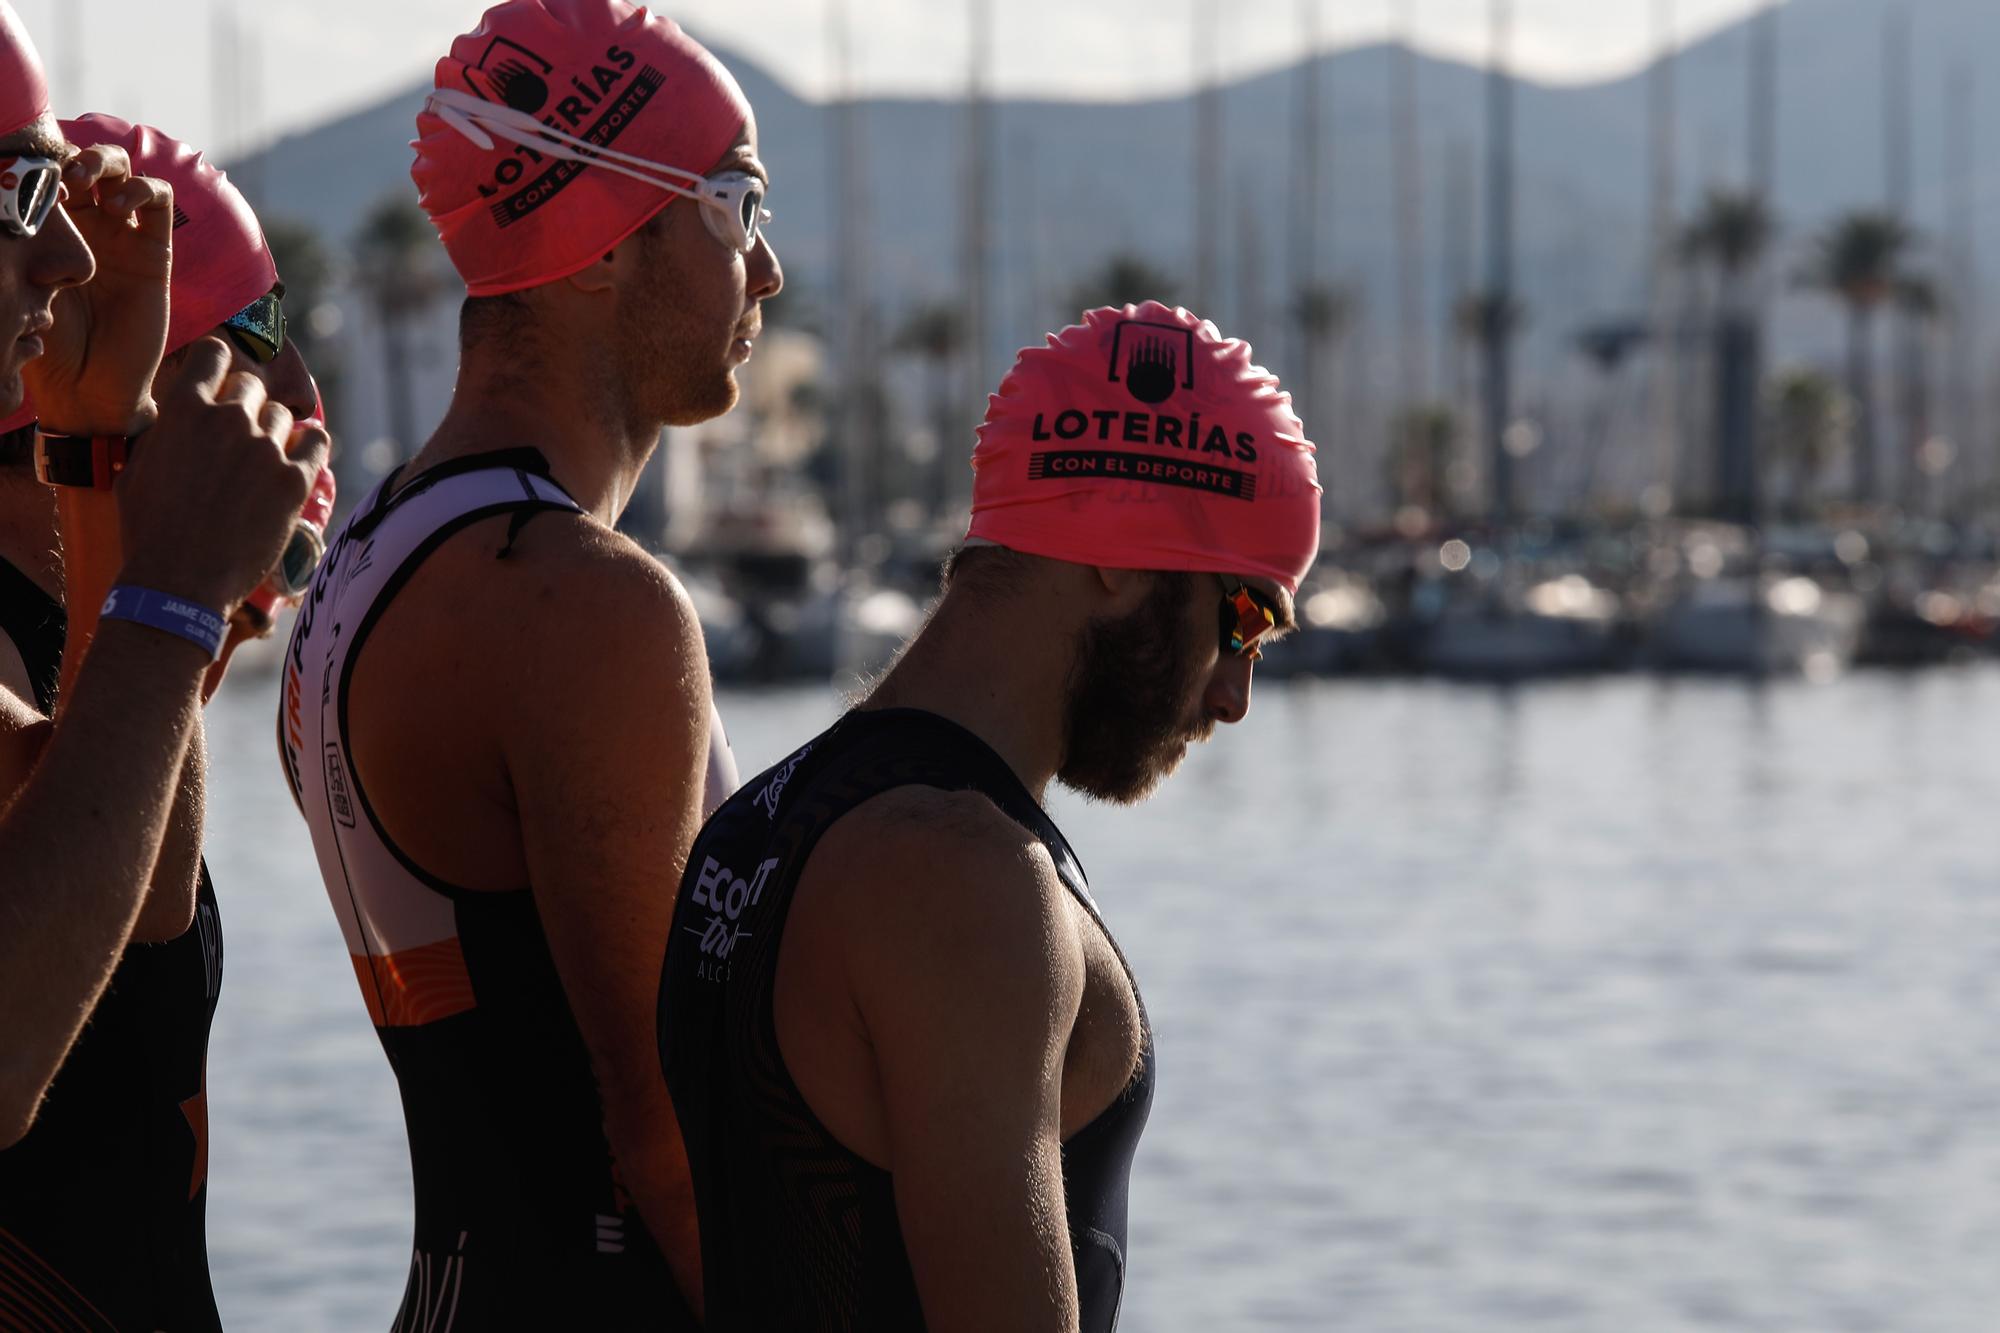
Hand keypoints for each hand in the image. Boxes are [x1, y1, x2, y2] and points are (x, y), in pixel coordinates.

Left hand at [20, 145, 172, 436]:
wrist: (87, 387)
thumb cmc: (47, 345)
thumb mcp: (19, 284)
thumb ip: (21, 242)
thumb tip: (4, 191)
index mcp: (51, 231)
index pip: (50, 175)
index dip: (41, 163)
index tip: (24, 175)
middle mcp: (87, 227)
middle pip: (87, 163)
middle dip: (75, 157)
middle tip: (62, 176)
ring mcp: (122, 237)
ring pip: (123, 170)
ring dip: (105, 164)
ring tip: (89, 184)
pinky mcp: (155, 252)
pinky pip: (159, 202)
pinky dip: (143, 189)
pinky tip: (120, 207)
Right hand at [114, 339, 329, 614]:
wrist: (180, 582)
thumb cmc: (150, 530)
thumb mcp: (139, 468)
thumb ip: (165, 432)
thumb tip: (178, 417)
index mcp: (184, 409)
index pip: (215, 354)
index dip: (220, 366)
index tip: (222, 382)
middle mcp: (229, 419)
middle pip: (252, 386)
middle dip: (245, 405)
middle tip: (239, 435)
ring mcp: (266, 448)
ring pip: (283, 416)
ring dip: (274, 431)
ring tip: (261, 461)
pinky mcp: (295, 480)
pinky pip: (317, 442)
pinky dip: (310, 446)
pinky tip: (301, 457)